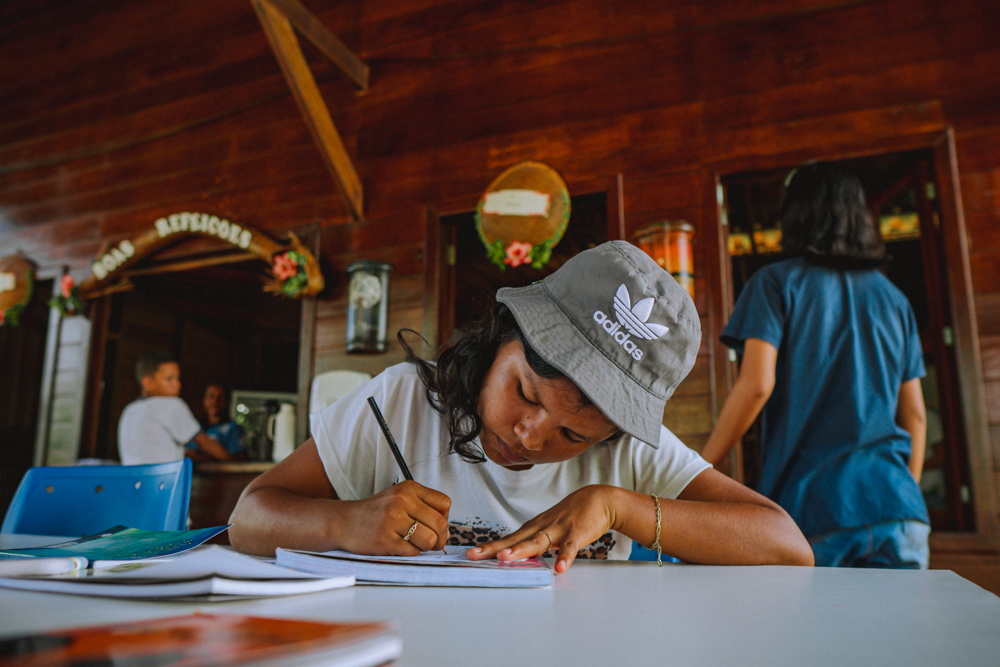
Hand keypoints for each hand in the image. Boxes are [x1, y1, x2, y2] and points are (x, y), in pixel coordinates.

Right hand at [341, 480, 450, 555]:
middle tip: (431, 542)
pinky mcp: (385, 540)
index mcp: (409, 488)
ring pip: (429, 540)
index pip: (444, 504)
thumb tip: (446, 532)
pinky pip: (413, 552)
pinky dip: (410, 553)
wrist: (345, 521)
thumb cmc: (376, 512)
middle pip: (440, 524)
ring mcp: (392, 520)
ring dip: (425, 547)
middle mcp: (401, 501)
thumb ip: (424, 509)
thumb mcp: (400, 498)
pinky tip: (400, 546)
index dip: (445, 518)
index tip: (436, 526)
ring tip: (414, 543)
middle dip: (440, 538)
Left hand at [466, 485, 619, 573]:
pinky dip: (565, 557)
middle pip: (515, 539)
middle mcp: (541, 527)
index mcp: (533, 527)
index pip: (507, 539)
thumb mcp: (548, 527)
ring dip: (521, 550)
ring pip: (537, 541)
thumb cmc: (571, 516)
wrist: (598, 499)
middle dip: (494, 548)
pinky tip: (560, 568)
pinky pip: (570, 547)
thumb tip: (517, 557)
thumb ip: (534, 542)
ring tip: (505, 558)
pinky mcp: (577, 533)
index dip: (489, 547)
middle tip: (474, 555)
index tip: (470, 554)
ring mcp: (558, 529)